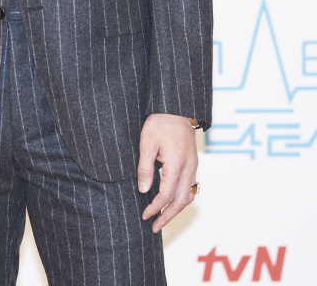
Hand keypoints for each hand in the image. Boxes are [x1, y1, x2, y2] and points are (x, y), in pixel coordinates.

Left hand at [137, 113, 197, 232]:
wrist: (176, 108)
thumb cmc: (159, 123)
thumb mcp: (147, 143)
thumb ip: (145, 168)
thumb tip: (143, 190)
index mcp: (176, 163)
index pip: (166, 194)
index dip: (154, 207)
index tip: (144, 215)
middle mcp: (189, 168)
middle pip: (181, 201)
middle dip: (167, 216)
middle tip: (155, 227)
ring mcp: (193, 166)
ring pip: (188, 196)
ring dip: (176, 209)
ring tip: (162, 218)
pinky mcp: (193, 163)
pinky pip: (190, 187)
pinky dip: (181, 198)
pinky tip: (171, 202)